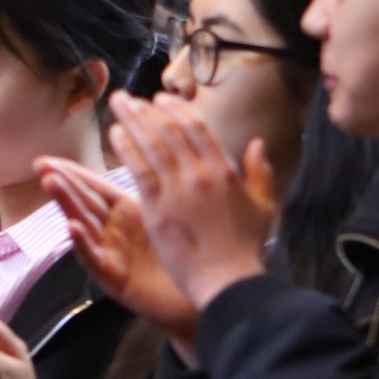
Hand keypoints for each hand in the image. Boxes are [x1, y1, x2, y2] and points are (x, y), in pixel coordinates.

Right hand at [39, 159, 199, 347]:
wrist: (205, 294)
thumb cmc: (188, 254)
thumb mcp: (167, 213)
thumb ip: (155, 184)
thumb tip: (151, 149)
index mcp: (126, 212)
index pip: (93, 186)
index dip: (71, 171)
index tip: (45, 158)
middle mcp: (114, 231)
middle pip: (84, 202)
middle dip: (63, 183)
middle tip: (41, 166)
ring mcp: (112, 254)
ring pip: (83, 225)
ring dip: (66, 204)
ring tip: (50, 184)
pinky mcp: (114, 278)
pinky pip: (95, 259)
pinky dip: (82, 243)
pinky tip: (72, 227)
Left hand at [109, 92, 276, 309]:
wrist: (228, 280)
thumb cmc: (246, 249)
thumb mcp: (263, 207)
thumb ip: (260, 173)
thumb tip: (257, 143)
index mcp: (225, 170)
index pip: (197, 127)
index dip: (176, 110)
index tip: (160, 99)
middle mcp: (200, 174)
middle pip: (169, 130)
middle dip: (147, 109)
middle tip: (130, 98)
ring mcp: (177, 190)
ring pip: (151, 144)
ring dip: (132, 120)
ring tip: (118, 104)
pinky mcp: (157, 209)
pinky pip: (139, 169)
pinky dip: (126, 148)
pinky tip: (116, 134)